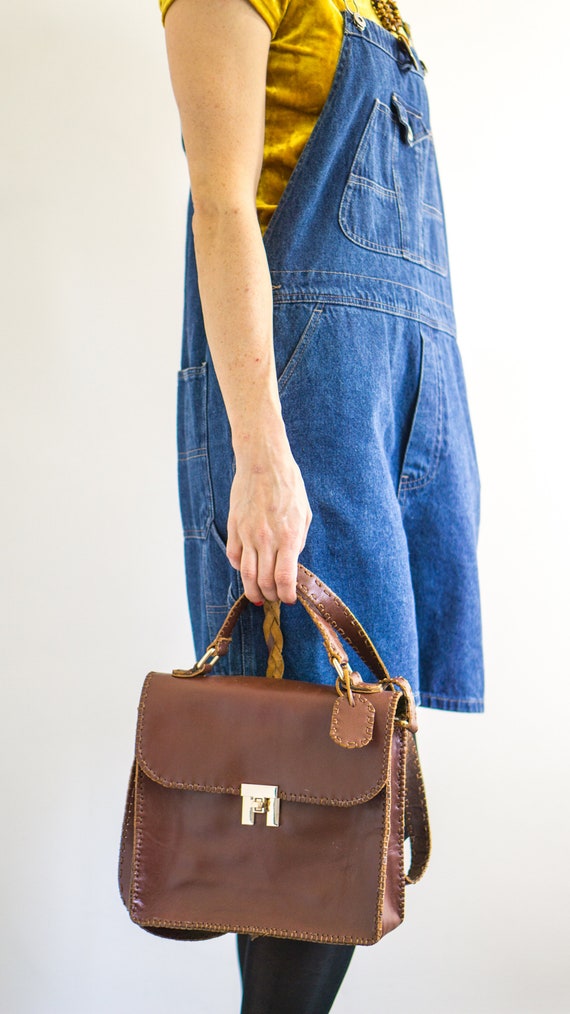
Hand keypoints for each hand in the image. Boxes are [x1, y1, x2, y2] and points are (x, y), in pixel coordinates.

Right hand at [226, 437, 311, 603]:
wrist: (263, 462)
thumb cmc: (289, 485)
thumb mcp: (304, 514)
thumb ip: (298, 541)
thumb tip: (291, 562)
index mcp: (288, 537)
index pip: (284, 579)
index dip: (286, 595)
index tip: (289, 599)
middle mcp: (266, 539)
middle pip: (264, 581)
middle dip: (271, 595)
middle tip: (275, 597)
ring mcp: (247, 534)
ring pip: (246, 574)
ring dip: (252, 590)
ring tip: (258, 595)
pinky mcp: (234, 527)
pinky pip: (234, 556)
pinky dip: (239, 568)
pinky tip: (247, 570)